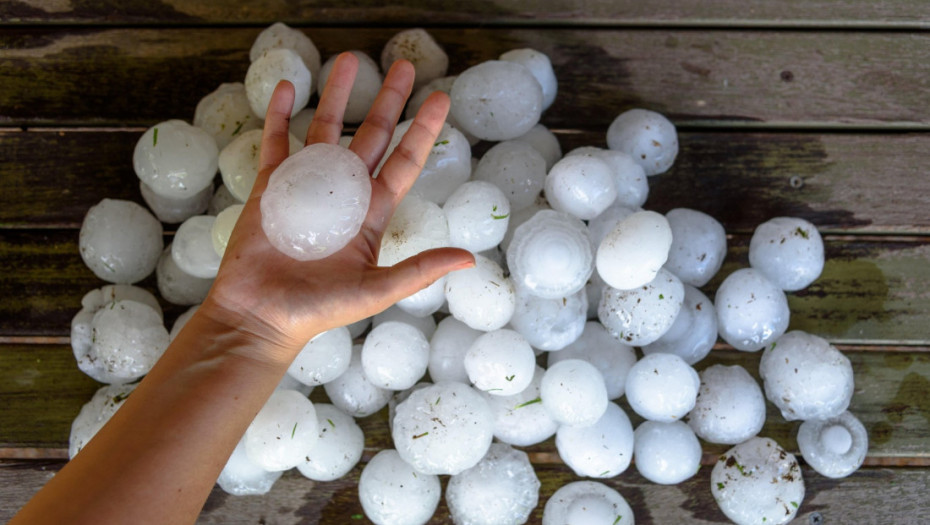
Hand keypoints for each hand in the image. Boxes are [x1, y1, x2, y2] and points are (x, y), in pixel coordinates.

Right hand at [204, 53, 474, 364]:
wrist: (261, 317)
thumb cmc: (318, 311)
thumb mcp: (376, 291)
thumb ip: (418, 270)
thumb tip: (468, 258)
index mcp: (370, 214)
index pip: (403, 162)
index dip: (421, 131)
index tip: (439, 99)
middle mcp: (343, 195)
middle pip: (370, 137)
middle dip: (387, 102)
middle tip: (402, 66)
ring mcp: (306, 188)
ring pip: (325, 131)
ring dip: (336, 96)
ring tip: (348, 60)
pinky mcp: (270, 188)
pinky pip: (276, 144)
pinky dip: (279, 116)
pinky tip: (286, 88)